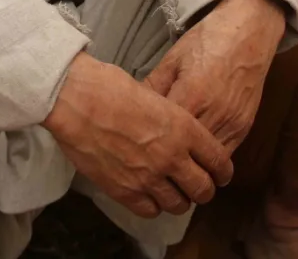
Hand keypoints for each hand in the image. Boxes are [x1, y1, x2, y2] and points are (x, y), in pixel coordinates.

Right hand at [43, 53, 232, 218]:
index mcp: (184, 129)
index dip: (222, 172)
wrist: (76, 99)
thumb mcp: (154, 95)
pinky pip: (150, 210)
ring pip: (179, 205)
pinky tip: (148, 195)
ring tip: (172, 192)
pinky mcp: (124, 190)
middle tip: (197, 186)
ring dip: (179, 200)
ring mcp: (148, 177)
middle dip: (204, 190)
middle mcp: (171, 157)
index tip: (220, 174)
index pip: (219, 161)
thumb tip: (176, 130)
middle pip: (203, 190)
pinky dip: (153, 205)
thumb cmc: (109, 87)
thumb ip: (171, 119)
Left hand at [145, 0, 285, 152]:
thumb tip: (132, 110)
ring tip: (170, 167)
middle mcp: (214, 114)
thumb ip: (153, 87)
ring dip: (190, 165)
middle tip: (150, 163)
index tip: (136, 146)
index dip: (149, 142)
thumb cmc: (206, 42)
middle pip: (186, 152)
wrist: (248, 34)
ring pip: (207, 162)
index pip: (166, 132)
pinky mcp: (244, 128)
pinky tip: (195, 159)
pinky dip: (208, 161)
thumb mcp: (172, 60)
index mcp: (192, 95)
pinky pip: (225, 155)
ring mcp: (232, 124)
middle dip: (168, 159)